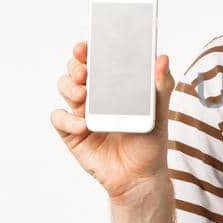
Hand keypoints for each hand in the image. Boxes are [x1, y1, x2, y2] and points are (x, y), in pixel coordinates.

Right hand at [49, 40, 175, 203]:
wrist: (140, 177)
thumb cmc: (149, 142)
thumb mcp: (158, 112)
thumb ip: (161, 86)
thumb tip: (163, 59)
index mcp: (114, 85)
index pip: (97, 60)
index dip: (87, 49)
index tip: (86, 46)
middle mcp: (95, 95)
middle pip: (75, 69)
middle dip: (75, 65)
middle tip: (85, 71)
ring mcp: (81, 113)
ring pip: (64, 88)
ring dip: (69, 87)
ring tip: (84, 95)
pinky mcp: (72, 133)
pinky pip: (59, 118)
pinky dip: (67, 119)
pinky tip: (83, 125)